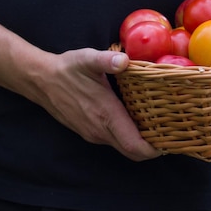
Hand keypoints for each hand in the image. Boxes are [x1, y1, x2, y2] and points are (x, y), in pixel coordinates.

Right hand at [36, 48, 160, 160]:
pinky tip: (137, 121)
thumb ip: (107, 60)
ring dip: (140, 143)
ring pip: (122, 147)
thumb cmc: (67, 69)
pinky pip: (113, 141)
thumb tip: (123, 60)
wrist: (40, 80)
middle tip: (171, 135)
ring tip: (159, 127)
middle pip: (131, 152)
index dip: (153, 149)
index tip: (171, 143)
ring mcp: (93, 134)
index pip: (133, 145)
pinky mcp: (88, 132)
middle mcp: (100, 131)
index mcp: (106, 116)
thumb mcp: (88, 59)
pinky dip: (128, 138)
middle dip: (152, 148)